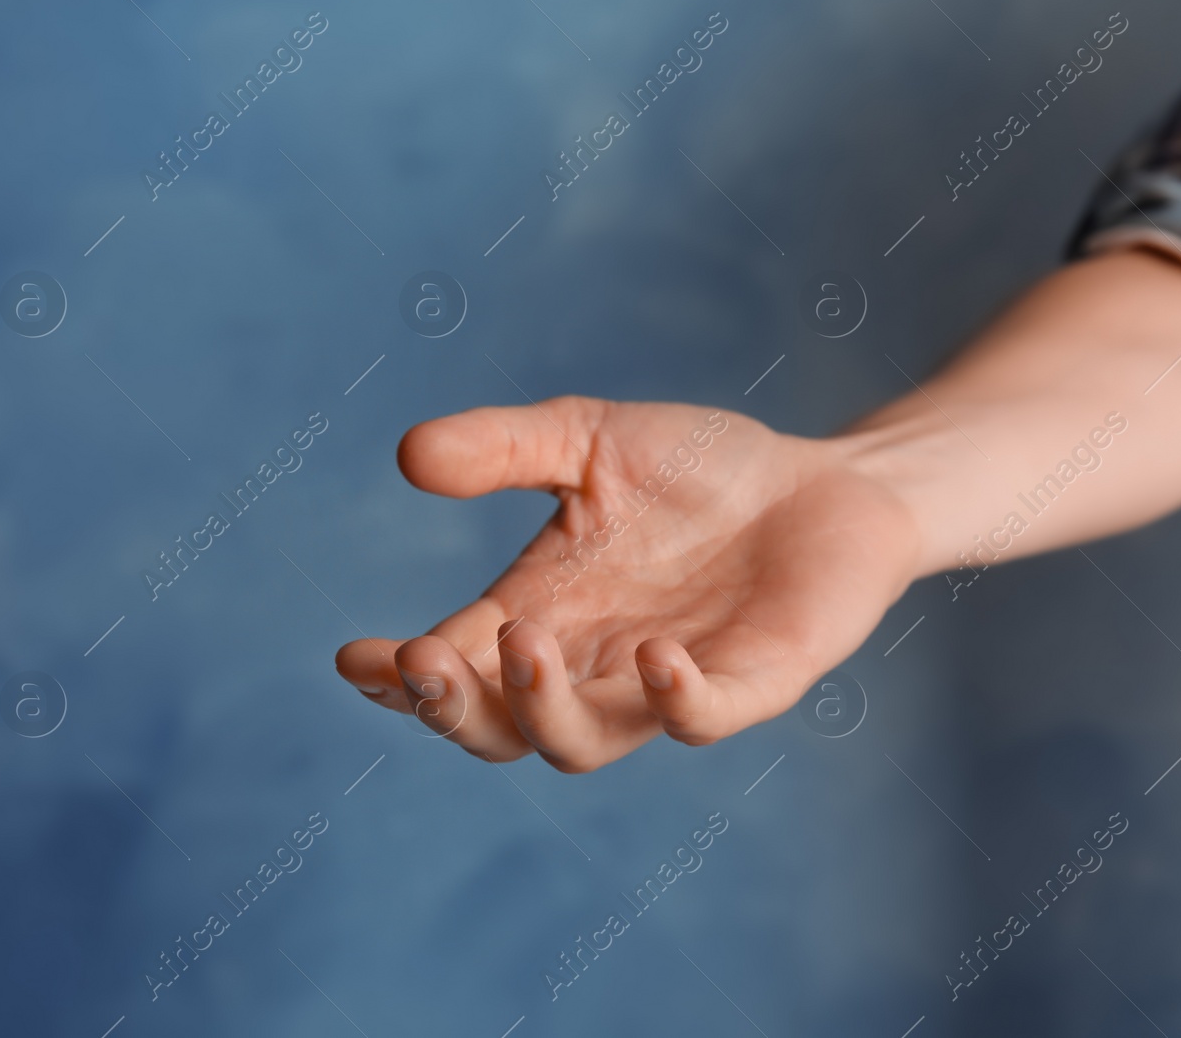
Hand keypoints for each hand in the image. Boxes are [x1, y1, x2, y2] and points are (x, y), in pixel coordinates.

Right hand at [334, 396, 920, 771]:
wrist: (824, 480)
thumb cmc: (700, 469)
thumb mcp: (588, 437)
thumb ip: (505, 445)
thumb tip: (410, 456)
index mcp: (543, 613)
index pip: (455, 668)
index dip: (398, 680)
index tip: (355, 658)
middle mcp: (593, 664)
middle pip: (500, 731)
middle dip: (452, 711)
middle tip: (423, 663)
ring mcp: (667, 684)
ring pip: (583, 744)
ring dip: (542, 708)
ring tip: (524, 640)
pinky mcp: (751, 683)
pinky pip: (702, 720)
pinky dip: (673, 700)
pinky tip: (655, 654)